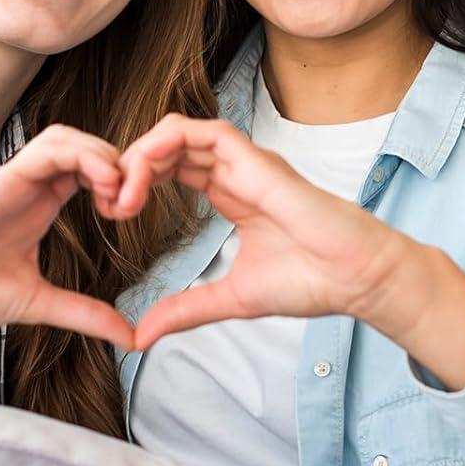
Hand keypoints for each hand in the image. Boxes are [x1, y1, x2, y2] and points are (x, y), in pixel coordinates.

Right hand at [0, 125, 134, 349]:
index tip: (132, 214)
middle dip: (119, 164)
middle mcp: (29, 188)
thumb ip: (86, 314)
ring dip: (102, 155)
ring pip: (67, 138)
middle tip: (133, 201)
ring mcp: (13, 180)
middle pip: (84, 147)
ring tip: (120, 190)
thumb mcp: (41, 304)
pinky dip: (82, 156)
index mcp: (40, 207)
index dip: (119, 182)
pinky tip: (101, 184)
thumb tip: (129, 337)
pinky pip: (46, 148)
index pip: (88, 171)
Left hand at [114, 116, 410, 351]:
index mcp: (231, 192)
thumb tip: (141, 335)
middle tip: (108, 204)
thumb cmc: (312, 283)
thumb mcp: (230, 299)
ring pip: (178, 131)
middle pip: (168, 145)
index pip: (172, 166)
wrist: (356, 280)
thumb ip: (186, 310)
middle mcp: (236, 170)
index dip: (138, 181)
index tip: (114, 213)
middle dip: (129, 167)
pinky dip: (163, 145)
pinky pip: (202, 131)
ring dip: (140, 155)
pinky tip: (141, 178)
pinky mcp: (256, 160)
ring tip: (120, 195)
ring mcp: (246, 161)